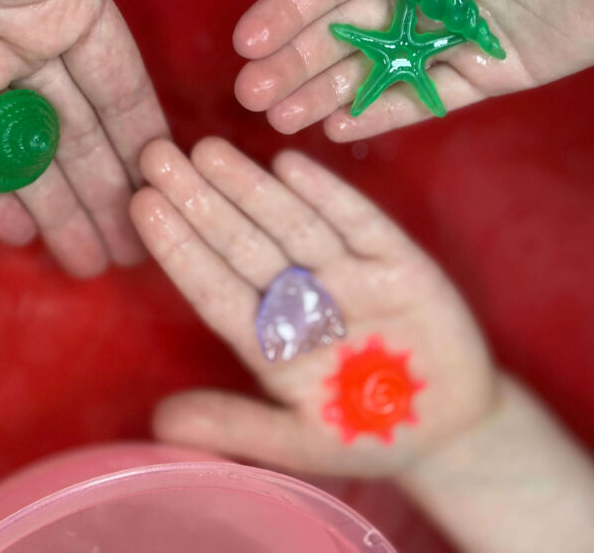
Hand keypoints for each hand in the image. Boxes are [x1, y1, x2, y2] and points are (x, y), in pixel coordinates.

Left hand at [130, 137, 494, 475]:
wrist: (451, 431)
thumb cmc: (366, 435)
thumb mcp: (301, 442)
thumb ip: (236, 425)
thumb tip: (158, 421)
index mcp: (270, 340)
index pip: (214, 288)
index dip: (179, 248)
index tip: (141, 205)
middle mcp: (304, 299)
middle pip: (244, 245)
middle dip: (201, 201)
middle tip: (156, 155)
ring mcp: (351, 277)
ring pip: (292, 226)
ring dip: (251, 188)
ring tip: (207, 150)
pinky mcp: (401, 265)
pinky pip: (360, 224)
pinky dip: (327, 195)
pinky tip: (287, 163)